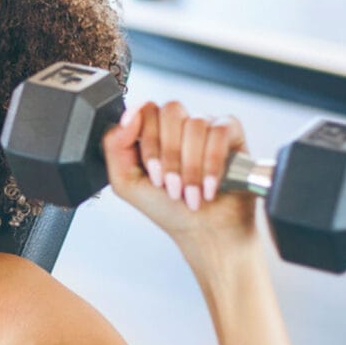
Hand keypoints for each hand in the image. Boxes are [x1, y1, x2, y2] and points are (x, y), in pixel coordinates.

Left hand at [102, 100, 257, 256]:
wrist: (205, 233)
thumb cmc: (168, 209)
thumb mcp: (126, 183)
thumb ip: (114, 146)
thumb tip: (128, 116)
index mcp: (152, 131)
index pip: (145, 110)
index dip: (150, 142)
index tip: (153, 173)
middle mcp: (178, 124)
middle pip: (171, 111)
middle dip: (170, 155)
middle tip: (172, 186)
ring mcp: (205, 126)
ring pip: (196, 124)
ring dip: (191, 167)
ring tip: (190, 194)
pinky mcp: (231, 134)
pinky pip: (220, 132)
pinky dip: (212, 163)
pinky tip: (209, 186)